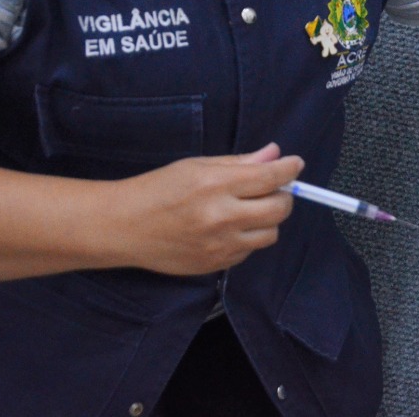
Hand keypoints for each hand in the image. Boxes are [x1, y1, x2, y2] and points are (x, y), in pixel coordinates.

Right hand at [110, 143, 302, 274]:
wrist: (123, 228)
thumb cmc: (158, 189)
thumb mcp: (196, 166)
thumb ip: (239, 162)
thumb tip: (274, 154)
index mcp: (215, 186)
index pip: (270, 178)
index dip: (289, 169)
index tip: (295, 164)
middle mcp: (221, 217)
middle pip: (278, 209)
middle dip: (283, 195)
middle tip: (273, 188)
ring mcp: (219, 245)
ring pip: (270, 234)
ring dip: (268, 219)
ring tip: (250, 209)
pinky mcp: (215, 265)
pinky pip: (249, 250)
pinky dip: (249, 237)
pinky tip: (231, 227)